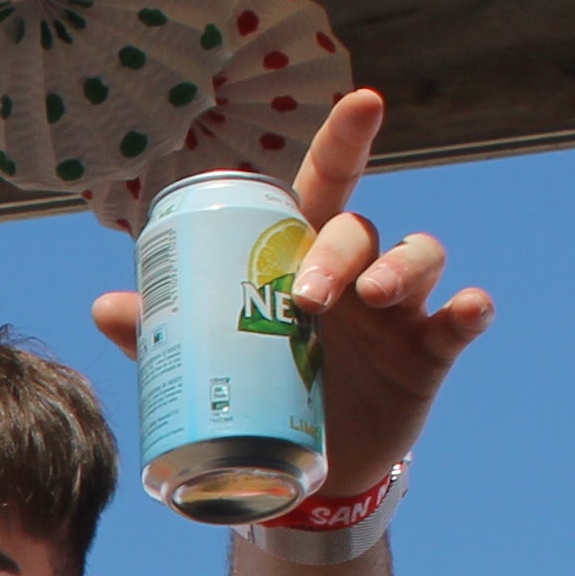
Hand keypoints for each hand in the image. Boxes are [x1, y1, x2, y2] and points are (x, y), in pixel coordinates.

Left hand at [89, 89, 493, 491]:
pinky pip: (458, 320)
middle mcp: (357, 270)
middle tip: (308, 295)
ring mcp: (398, 310)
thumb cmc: (259, 392)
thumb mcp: (212, 360)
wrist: (302, 473)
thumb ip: (169, 331)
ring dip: (402, 267)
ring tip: (374, 296)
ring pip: (418, 257)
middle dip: (339, 250)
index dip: (345, 141)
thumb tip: (104, 306)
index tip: (364, 102)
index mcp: (302, 258)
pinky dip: (470, 310)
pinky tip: (470, 308)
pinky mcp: (428, 352)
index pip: (325, 186)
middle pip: (360, 229)